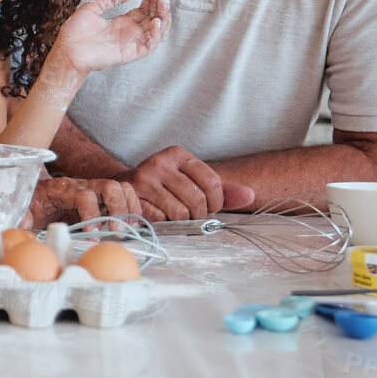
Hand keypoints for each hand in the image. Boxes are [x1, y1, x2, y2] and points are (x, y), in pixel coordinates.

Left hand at [28, 177, 140, 226]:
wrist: (39, 193)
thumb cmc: (34, 202)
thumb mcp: (25, 207)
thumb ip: (23, 214)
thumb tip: (24, 223)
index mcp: (63, 188)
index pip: (84, 195)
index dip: (91, 213)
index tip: (93, 233)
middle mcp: (83, 185)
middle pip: (109, 186)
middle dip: (118, 208)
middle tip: (116, 232)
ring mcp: (96, 190)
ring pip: (121, 188)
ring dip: (129, 209)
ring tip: (128, 231)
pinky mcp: (104, 198)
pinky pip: (125, 197)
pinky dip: (133, 210)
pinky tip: (131, 228)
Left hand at [51, 0, 170, 74]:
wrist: (66, 50)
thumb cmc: (75, 32)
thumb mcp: (93, 7)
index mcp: (122, 22)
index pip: (144, 9)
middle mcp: (129, 32)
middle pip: (153, 18)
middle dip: (159, 5)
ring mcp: (131, 43)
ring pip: (157, 32)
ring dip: (163, 18)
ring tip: (162, 4)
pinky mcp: (130, 53)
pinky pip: (149, 46)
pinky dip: (156, 35)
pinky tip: (156, 22)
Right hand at [112, 145, 255, 220]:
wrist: (126, 186)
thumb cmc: (166, 186)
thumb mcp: (192, 181)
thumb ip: (222, 189)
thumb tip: (250, 195)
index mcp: (178, 154)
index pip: (211, 181)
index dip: (216, 201)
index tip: (210, 206)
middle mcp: (160, 162)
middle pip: (196, 199)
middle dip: (199, 214)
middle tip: (194, 215)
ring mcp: (144, 179)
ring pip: (180, 212)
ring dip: (182, 221)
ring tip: (177, 215)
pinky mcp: (134, 196)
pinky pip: (161, 219)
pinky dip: (164, 222)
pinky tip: (160, 215)